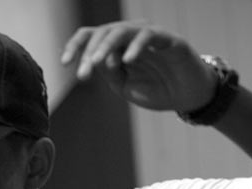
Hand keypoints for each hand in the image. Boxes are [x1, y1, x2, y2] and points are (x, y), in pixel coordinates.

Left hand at [62, 22, 216, 114]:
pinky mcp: (169, 40)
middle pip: (104, 32)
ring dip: (108, 46)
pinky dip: (136, 46)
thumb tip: (92, 63)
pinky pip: (149, 36)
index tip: (64, 63)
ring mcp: (150, 35)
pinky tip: (127, 59)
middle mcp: (132, 36)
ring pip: (123, 30)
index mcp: (118, 46)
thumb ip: (109, 74)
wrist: (187, 96)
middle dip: (90, 52)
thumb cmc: (157, 89)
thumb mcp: (125, 86)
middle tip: (83, 73)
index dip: (76, 46)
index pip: (92, 37)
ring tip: (99, 63)